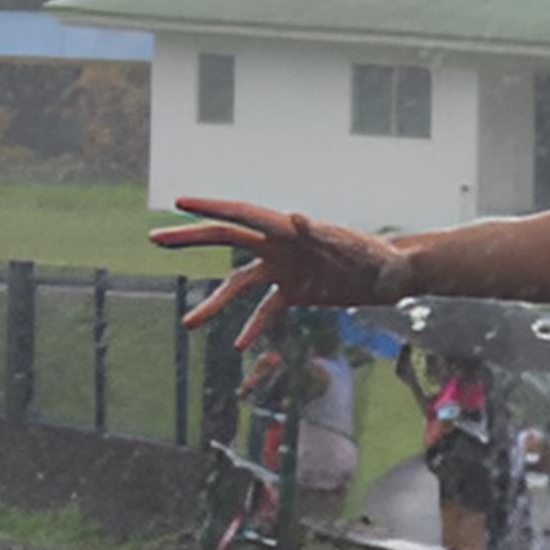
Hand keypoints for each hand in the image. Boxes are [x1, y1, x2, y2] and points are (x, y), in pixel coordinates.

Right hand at [153, 196, 412, 346]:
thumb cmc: (375, 257)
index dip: (210, 207)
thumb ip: (323, 234)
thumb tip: (295, 217)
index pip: (241, 214)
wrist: (393, 277)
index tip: (179, 203)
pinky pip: (267, 310)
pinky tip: (239, 346)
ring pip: (239, 286)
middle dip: (190, 240)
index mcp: (287, 229)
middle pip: (226, 240)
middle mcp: (279, 246)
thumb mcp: (352, 246)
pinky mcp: (296, 292)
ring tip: (189, 323)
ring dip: (215, 304)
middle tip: (156, 239)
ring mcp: (284, 270)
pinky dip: (253, 326)